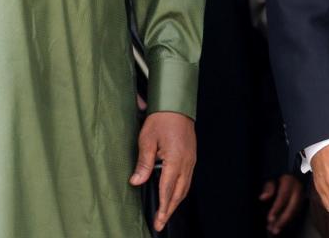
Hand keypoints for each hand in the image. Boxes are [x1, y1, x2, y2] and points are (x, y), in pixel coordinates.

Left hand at [129, 111, 195, 231]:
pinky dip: (180, 190)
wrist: (176, 105)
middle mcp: (186, 163)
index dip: (163, 207)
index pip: (168, 190)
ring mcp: (191, 160)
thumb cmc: (161, 119)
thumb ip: (143, 163)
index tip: (158, 220)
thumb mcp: (147, 140)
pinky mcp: (191, 156)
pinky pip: (187, 178)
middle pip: (179, 193)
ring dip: (176, 201)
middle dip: (170, 209)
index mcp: (175, 160)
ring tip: (166, 213)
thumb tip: (136, 181)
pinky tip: (174, 194)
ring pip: (185, 187)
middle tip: (160, 223)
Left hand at [259, 173, 304, 234]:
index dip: (276, 208)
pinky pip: (295, 213)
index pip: (282, 197)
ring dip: (285, 222)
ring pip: (294, 212)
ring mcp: (301, 196)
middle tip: (274, 229)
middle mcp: (297, 189)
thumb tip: (262, 198)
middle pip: (291, 207)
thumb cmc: (276, 178)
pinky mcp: (302, 202)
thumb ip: (267, 188)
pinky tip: (280, 226)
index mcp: (289, 181)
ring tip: (275, 230)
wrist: (290, 175)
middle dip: (283, 220)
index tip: (269, 219)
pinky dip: (288, 221)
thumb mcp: (270, 179)